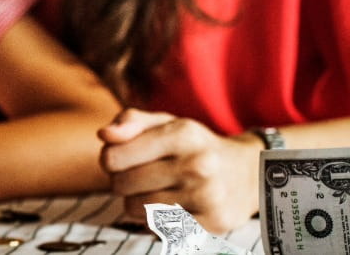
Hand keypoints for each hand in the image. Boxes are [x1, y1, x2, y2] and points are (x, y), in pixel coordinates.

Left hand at [99, 108, 260, 232]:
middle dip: (123, 181)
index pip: (113, 157)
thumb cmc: (193, 146)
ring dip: (136, 202)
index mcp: (182, 133)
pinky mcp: (212, 224)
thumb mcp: (165, 123)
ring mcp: (207, 196)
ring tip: (155, 190)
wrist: (247, 173)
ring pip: (135, 209)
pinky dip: (155, 220)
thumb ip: (130, 122)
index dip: (109, 159)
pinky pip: (156, 228)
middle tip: (141, 176)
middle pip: (121, 184)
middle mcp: (197, 164)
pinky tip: (171, 206)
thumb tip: (104, 135)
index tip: (120, 159)